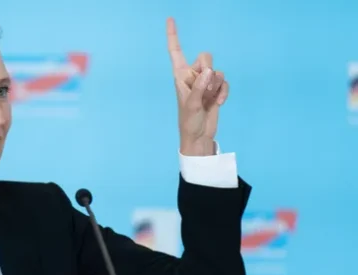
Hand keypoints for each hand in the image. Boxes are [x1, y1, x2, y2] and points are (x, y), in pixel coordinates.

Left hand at [166, 17, 228, 155]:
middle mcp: (192, 75)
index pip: (175, 51)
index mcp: (179, 75)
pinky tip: (218, 102)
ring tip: (209, 99)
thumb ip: (199, 87)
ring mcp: (205, 82)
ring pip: (218, 71)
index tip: (170, 18)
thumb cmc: (189, 121)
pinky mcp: (216, 89)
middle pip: (206, 57)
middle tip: (203, 88)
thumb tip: (210, 71)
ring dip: (216, 85)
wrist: (199, 135)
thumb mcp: (191, 104)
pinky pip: (225, 81)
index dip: (173, 35)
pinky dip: (224, 92)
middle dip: (208, 70)